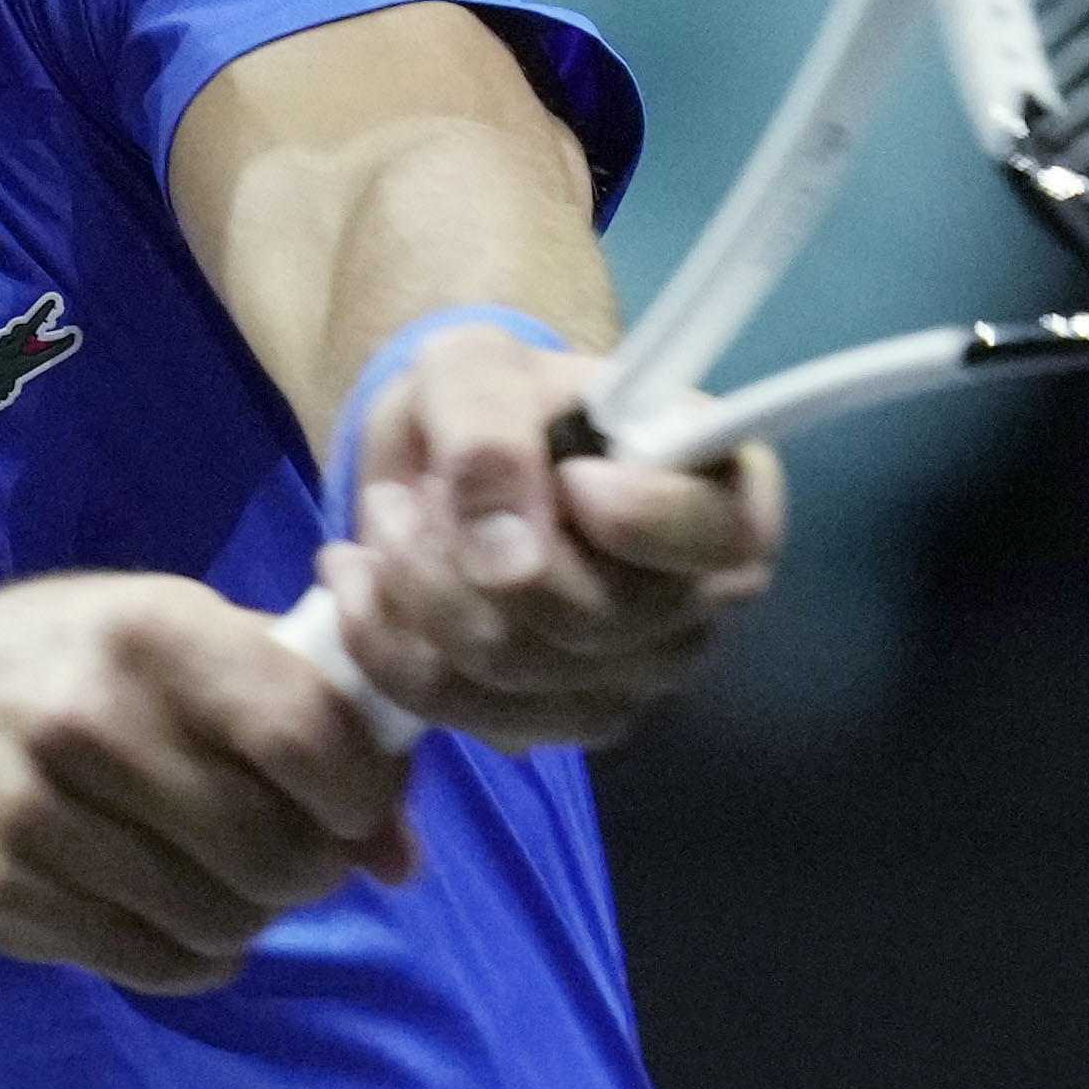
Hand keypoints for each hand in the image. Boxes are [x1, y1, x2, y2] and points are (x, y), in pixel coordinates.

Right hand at [0, 574, 418, 994]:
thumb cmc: (79, 668)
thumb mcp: (185, 644)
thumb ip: (305, 718)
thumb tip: (400, 854)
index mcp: (155, 632)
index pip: (307, 736)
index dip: (362, 793)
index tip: (358, 806)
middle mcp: (92, 718)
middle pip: (272, 847)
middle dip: (313, 868)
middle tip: (297, 854)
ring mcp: (37, 813)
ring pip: (219, 919)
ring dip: (251, 916)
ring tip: (226, 878)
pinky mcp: (4, 896)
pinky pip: (155, 965)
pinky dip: (196, 956)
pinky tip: (175, 915)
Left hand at [310, 321, 781, 750]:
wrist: (447, 461)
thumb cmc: (493, 400)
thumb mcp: (477, 366)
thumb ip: (492, 431)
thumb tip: (505, 556)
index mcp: (722, 499)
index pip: (716, 539)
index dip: (639, 517)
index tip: (573, 475)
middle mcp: (698, 605)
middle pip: (590, 618)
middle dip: (468, 548)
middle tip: (418, 485)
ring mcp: (632, 679)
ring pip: (509, 670)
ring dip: (413, 587)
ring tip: (387, 518)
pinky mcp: (553, 722)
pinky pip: (456, 709)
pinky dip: (384, 642)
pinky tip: (366, 581)